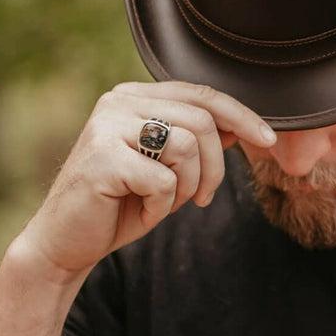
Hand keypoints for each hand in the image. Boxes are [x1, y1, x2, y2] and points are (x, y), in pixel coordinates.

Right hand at [12, 81, 276, 279]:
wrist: (66, 242)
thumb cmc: (120, 205)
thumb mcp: (166, 169)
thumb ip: (195, 142)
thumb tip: (240, 126)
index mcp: (133, 97)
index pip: (201, 94)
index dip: (242, 116)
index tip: (269, 140)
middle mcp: (117, 102)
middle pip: (202, 121)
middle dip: (215, 167)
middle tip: (203, 198)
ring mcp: (107, 126)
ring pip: (188, 146)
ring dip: (188, 187)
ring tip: (165, 203)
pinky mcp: (103, 158)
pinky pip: (164, 180)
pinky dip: (162, 207)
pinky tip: (141, 212)